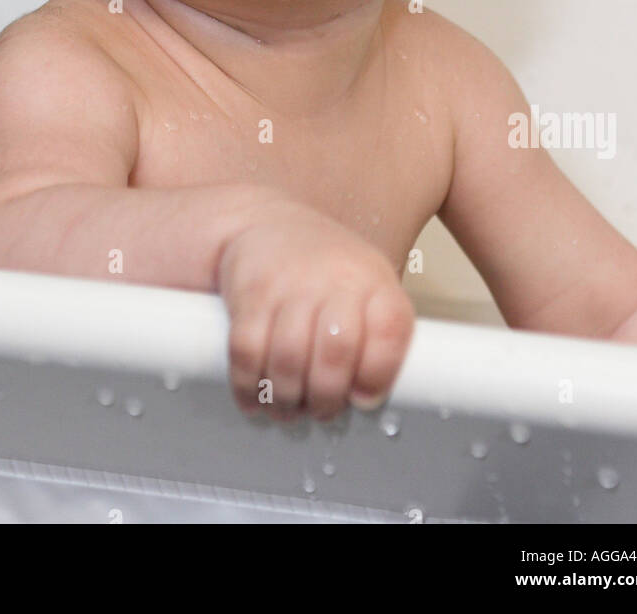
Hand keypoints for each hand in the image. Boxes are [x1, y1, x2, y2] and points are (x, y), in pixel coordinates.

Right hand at [217, 197, 414, 421]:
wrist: (271, 225)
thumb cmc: (326, 271)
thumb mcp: (367, 289)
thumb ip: (377, 338)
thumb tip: (365, 399)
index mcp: (374, 280)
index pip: (390, 331)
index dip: (378, 376)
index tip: (363, 398)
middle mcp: (335, 276)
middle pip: (336, 353)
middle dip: (325, 398)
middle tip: (319, 410)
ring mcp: (289, 282)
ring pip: (288, 359)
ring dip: (286, 399)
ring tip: (287, 407)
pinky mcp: (250, 292)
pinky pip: (247, 351)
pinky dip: (248, 386)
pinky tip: (253, 397)